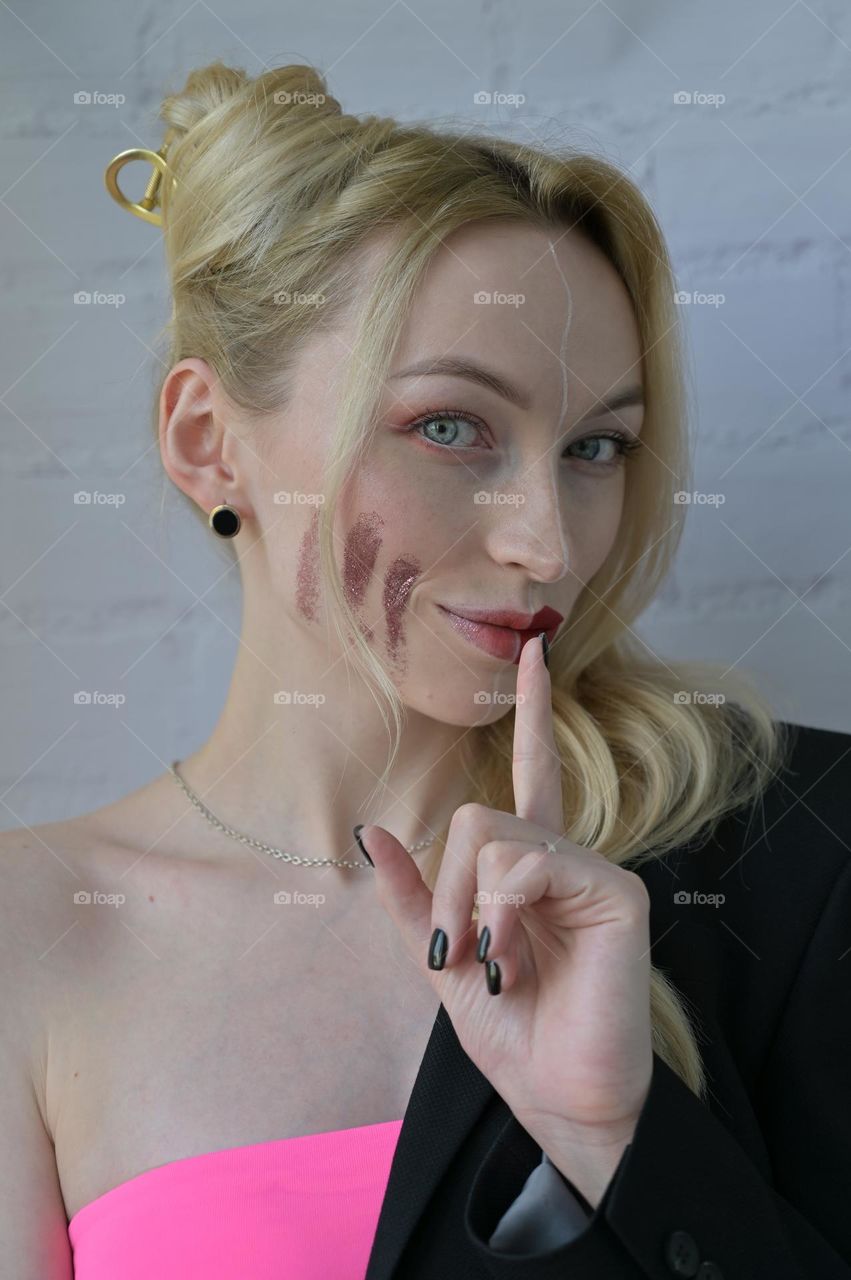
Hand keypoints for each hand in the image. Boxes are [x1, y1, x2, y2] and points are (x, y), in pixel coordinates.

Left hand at [357, 632, 652, 1153]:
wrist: (560, 1097)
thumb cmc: (512, 1031)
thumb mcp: (442, 961)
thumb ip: (411, 897)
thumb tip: (370, 830)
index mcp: (531, 865)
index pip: (534, 768)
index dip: (534, 708)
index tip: (536, 649)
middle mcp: (566, 855)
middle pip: (480, 816)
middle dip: (445, 889)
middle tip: (454, 954)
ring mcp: (595, 869)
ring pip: (495, 836)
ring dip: (470, 910)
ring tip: (496, 967)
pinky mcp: (617, 892)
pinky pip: (528, 864)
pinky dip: (501, 916)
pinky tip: (517, 962)